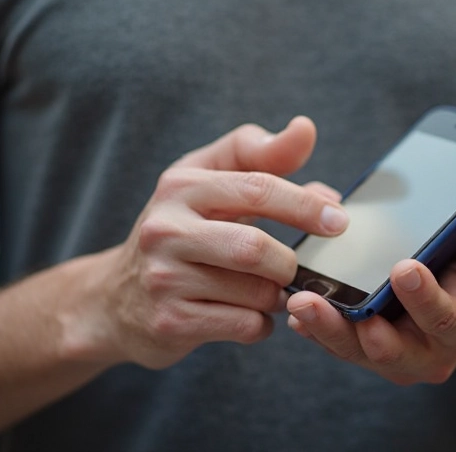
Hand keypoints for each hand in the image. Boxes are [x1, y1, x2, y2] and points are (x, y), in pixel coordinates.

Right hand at [67, 117, 348, 369]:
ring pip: (256, 292)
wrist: (116, 299)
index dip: (305, 204)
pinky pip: (244, 325)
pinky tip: (244, 315)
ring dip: (275, 296)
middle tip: (292, 268)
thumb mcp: (209, 181)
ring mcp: (164, 278)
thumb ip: (260, 155)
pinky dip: (259, 324)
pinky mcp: (170, 322)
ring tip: (262, 291)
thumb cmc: (181, 231)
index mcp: (181, 185)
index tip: (339, 221)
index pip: (258, 186)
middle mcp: (165, 228)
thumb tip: (305, 130)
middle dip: (288, 262)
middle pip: (256, 247)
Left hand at [285, 201, 455, 384]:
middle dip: (354, 327)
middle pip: (389, 348)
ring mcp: (394, 356)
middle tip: (320, 300)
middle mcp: (429, 352)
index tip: (403, 268)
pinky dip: (316, 329)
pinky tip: (295, 311)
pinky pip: (338, 344)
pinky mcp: (366, 351)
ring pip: (355, 351)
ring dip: (325, 329)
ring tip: (298, 303)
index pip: (443, 318)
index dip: (423, 297)